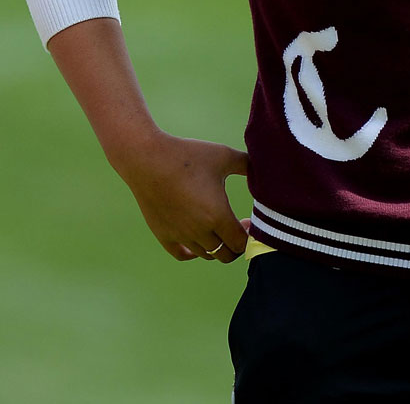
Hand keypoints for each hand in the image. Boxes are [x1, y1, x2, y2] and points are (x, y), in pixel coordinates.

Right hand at [109, 130, 250, 262]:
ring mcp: (180, 235)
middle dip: (236, 245)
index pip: (242, 243)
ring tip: (218, 228)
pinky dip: (194, 252)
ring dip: (217, 246)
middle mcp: (200, 231)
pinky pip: (183, 255)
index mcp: (218, 216)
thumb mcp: (222, 155)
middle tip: (236, 227)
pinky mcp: (163, 234)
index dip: (249, 235)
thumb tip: (264, 168)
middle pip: (226, 255)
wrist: (146, 157)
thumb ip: (248, 165)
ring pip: (207, 254)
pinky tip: (198, 240)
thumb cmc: (186, 154)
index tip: (248, 220)